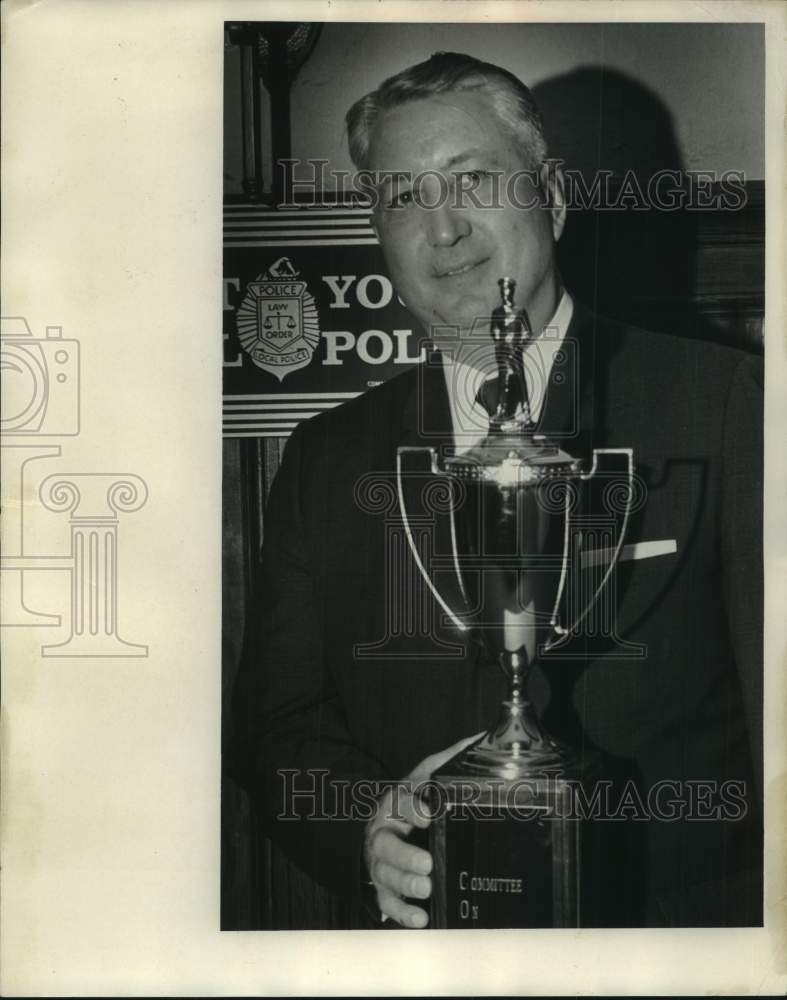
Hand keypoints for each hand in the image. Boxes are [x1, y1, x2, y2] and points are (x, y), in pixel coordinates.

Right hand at [364, 733, 482, 927]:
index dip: (410, 808)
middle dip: (404, 856)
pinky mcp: (383, 887)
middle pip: (384, 845)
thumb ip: (450, 759)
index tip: (427, 814)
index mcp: (395, 803)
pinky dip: (401, 912)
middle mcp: (383, 833)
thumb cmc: (414, 800)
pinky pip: (386, 901)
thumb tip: (482, 739)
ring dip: (404, 884)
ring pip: (384, 875)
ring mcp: (380, 862)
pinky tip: (420, 918)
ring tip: (426, 889)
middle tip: (427, 865)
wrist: (387, 824)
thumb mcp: (429, 776)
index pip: (398, 801)